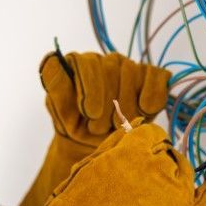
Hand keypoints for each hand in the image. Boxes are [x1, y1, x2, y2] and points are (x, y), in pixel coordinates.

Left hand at [40, 51, 170, 145]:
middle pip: (111, 68)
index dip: (90, 88)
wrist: (97, 145)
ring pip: (132, 73)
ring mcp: (129, 67)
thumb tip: (50, 59)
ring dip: (126, 105)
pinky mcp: (150, 78)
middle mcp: (105, 61)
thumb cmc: (76, 124)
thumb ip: (55, 84)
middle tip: (99, 128)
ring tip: (117, 126)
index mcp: (81, 63)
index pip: (86, 62)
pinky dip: (152, 95)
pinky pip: (156, 77)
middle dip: (106, 103)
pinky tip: (144, 111)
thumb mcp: (59, 109)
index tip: (89, 113)